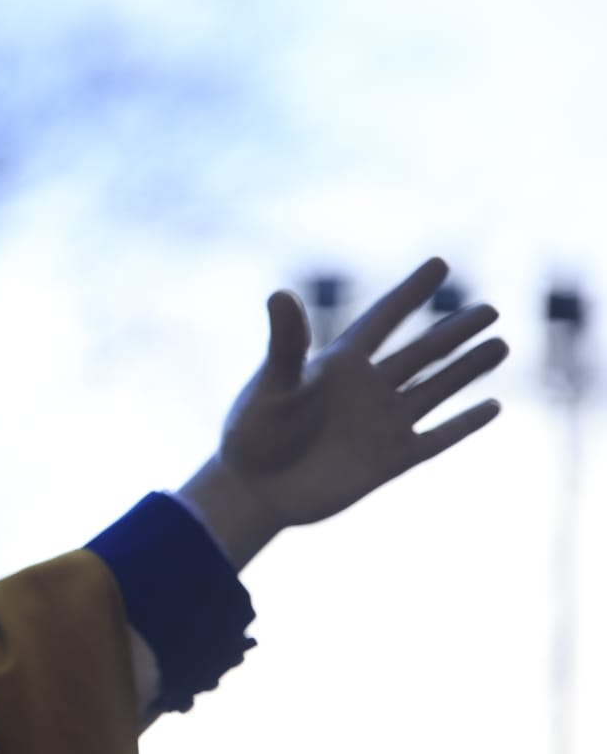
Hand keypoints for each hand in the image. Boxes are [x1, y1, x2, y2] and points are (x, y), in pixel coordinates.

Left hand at [181, 257, 508, 567]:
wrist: (254, 490)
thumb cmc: (252, 432)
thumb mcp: (272, 384)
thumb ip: (285, 342)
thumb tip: (280, 292)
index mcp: (339, 363)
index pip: (384, 318)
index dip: (410, 292)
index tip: (439, 264)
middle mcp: (366, 388)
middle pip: (421, 352)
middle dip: (455, 330)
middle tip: (490, 308)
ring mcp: (381, 423)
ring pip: (436, 388)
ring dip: (468, 368)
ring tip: (501, 344)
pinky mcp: (391, 459)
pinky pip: (437, 438)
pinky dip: (465, 424)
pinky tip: (492, 406)